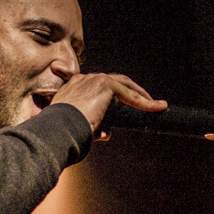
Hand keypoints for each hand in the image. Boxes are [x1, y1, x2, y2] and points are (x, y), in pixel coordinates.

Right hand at [49, 73, 166, 135]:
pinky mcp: (105, 85)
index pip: (97, 88)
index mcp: (73, 88)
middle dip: (131, 91)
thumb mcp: (77, 128)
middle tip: (145, 101)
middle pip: (114, 82)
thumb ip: (93, 127)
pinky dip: (144, 102)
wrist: (57, 130)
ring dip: (141, 95)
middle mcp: (83, 80)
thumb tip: (106, 133)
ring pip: (124, 85)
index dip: (112, 97)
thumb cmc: (61, 133)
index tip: (122, 105)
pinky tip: (156, 107)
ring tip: (155, 105)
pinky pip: (130, 94)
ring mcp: (93, 80)